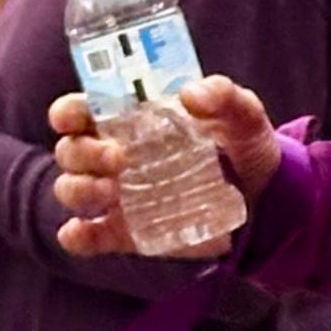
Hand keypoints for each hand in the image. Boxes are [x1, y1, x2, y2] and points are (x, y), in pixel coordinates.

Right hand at [43, 75, 284, 255]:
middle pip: (71, 150)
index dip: (66, 113)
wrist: (264, 199)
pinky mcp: (126, 231)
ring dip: (80, 189)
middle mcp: (113, 155)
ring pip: (71, 189)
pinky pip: (86, 236)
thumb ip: (223, 95)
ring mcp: (117, 195)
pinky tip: (82, 232)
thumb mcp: (243, 115)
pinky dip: (78, 236)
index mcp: (130, 119)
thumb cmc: (243, 146)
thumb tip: (189, 94)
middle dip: (85, 152)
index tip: (69, 118)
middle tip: (121, 159)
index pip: (78, 111)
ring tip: (113, 192)